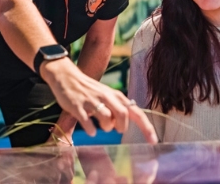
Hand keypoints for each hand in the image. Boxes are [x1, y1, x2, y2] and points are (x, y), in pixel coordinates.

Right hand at [41, 58, 157, 143]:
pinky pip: (88, 122)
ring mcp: (91, 101)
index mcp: (115, 96)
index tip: (153, 142)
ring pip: (106, 118)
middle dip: (122, 126)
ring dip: (106, 127)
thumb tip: (123, 125)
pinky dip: (91, 130)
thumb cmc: (89, 90)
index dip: (146, 128)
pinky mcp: (78, 106)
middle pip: (123, 114)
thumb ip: (117, 107)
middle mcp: (106, 97)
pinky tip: (90, 129)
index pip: (136, 112)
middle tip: (116, 129)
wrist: (67, 76)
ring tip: (101, 127)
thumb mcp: (107, 95)